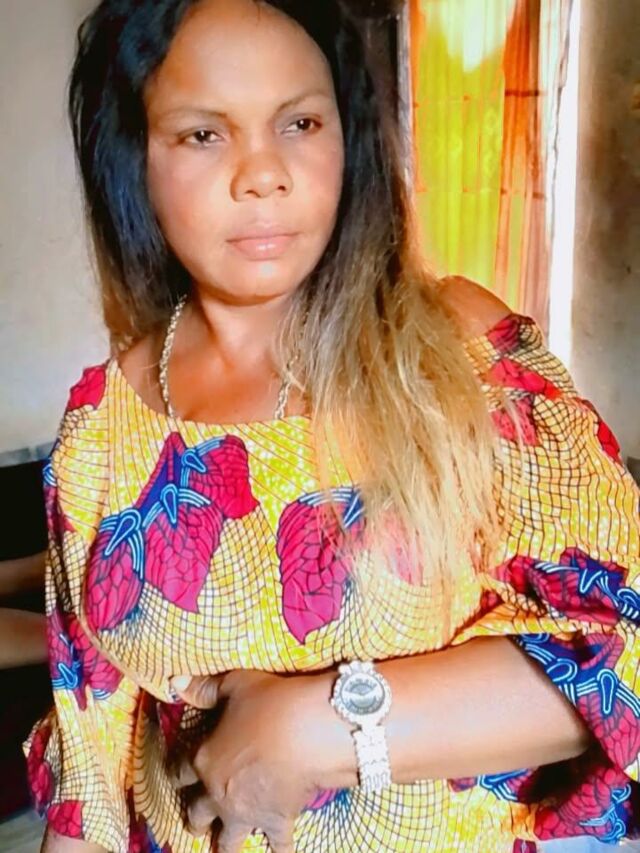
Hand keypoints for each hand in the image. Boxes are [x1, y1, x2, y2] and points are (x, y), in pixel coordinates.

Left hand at [168, 670, 323, 852]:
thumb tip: (176, 683)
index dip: (179, 772)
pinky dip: (278, 852)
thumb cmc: (271, 704)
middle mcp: (219, 792)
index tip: (178, 776)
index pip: (182, 770)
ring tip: (224, 848)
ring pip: (228, 839)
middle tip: (196, 822)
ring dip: (225, 844)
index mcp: (205, 759)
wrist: (309, 732)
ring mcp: (247, 812)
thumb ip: (206, 688)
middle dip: (196, 818)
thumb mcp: (236, 686)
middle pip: (198, 812)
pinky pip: (277, 847)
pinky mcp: (277, 822)